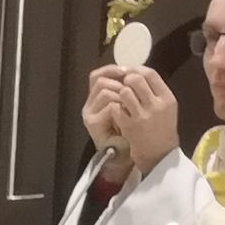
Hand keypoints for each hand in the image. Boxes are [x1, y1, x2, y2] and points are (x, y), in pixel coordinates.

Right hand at [82, 66, 132, 182]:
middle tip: (133, 88)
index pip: (98, 75)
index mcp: (96, 97)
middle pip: (100, 80)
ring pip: (105, 91)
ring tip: (133, 103)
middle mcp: (89, 103)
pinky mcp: (93, 123)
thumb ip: (127, 91)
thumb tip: (135, 70)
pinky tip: (130, 113)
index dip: (112, 70)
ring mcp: (89, 113)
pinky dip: (121, 107)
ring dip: (122, 94)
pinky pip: (109, 107)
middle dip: (119, 82)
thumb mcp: (129, 107)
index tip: (128, 71)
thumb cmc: (129, 130)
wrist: (124, 155)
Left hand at [114, 66, 180, 174]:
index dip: (137, 69)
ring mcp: (142, 116)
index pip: (151, 74)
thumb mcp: (167, 107)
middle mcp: (156, 106)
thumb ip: (154, 90)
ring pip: (125, 92)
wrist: (159, 155)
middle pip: (136, 79)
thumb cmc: (163, 127)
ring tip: (122, 100)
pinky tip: (118, 112)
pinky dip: (115, 108)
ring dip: (120, 94)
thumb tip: (135, 70)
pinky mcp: (130, 126)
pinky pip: (117, 108)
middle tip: (124, 85)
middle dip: (127, 80)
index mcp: (168, 98)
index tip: (131, 72)